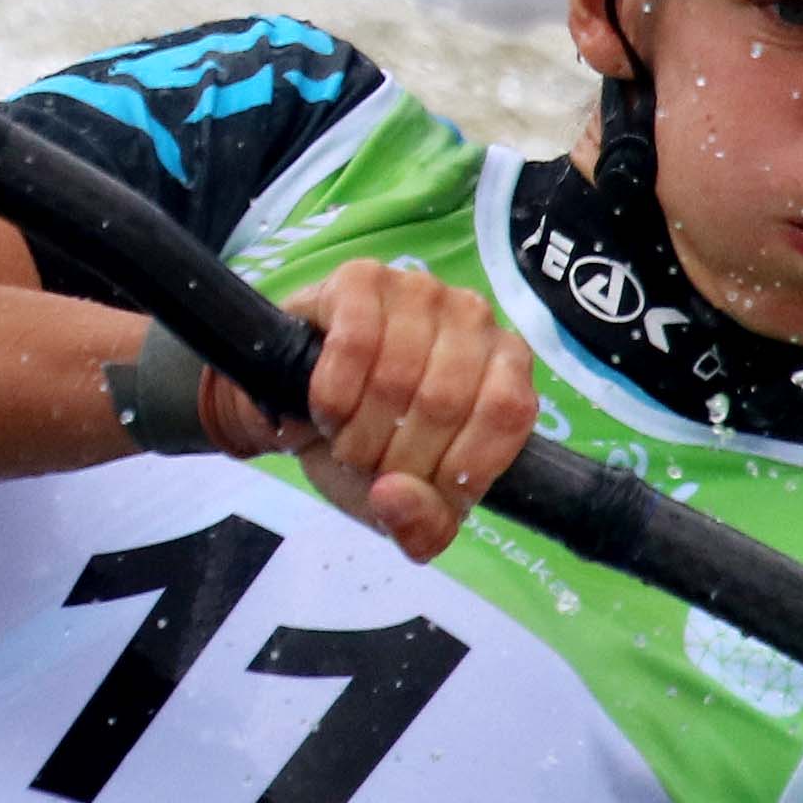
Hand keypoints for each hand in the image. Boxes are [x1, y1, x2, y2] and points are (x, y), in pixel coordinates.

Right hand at [211, 260, 536, 561]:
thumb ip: (421, 525)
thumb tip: (395, 498)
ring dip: (356, 431)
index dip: (455, 469)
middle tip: (366, 466)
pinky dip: (332, 393)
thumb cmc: (369, 445)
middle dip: (393, 458)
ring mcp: (420, 290)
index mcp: (507, 369)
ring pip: (396, 376)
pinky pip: (354, 342)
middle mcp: (474, 319)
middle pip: (443, 402)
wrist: (295, 404)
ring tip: (343, 440)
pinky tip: (325, 408)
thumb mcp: (404, 504)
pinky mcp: (362, 278)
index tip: (413, 489)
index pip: (504, 417)